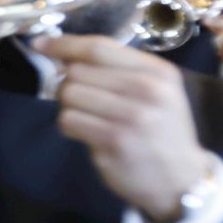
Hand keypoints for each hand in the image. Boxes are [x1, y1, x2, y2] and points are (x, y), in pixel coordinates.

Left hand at [35, 35, 208, 222]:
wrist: (181, 179)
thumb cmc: (161, 130)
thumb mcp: (156, 90)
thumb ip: (117, 68)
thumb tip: (64, 54)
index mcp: (157, 71)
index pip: (99, 47)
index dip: (64, 43)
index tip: (41, 42)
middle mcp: (147, 90)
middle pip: (77, 71)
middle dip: (68, 82)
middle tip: (81, 98)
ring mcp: (131, 117)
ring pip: (69, 94)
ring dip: (68, 105)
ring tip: (89, 116)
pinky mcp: (113, 142)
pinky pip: (68, 120)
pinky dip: (70, 125)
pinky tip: (88, 132)